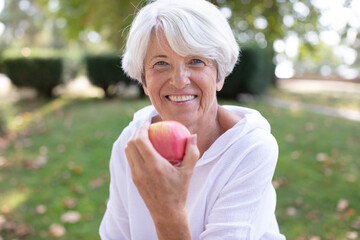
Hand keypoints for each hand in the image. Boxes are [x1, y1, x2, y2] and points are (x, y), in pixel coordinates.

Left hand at [124, 121, 199, 238]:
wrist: (167, 213)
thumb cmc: (179, 192)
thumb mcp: (188, 172)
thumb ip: (192, 152)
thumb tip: (193, 135)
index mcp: (154, 165)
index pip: (140, 141)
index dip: (141, 128)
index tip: (147, 122)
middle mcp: (141, 170)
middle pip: (130, 144)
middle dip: (135, 132)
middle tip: (145, 127)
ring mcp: (135, 175)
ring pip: (128, 152)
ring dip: (132, 141)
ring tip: (142, 136)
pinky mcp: (134, 180)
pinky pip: (130, 161)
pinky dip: (134, 151)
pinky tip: (143, 150)